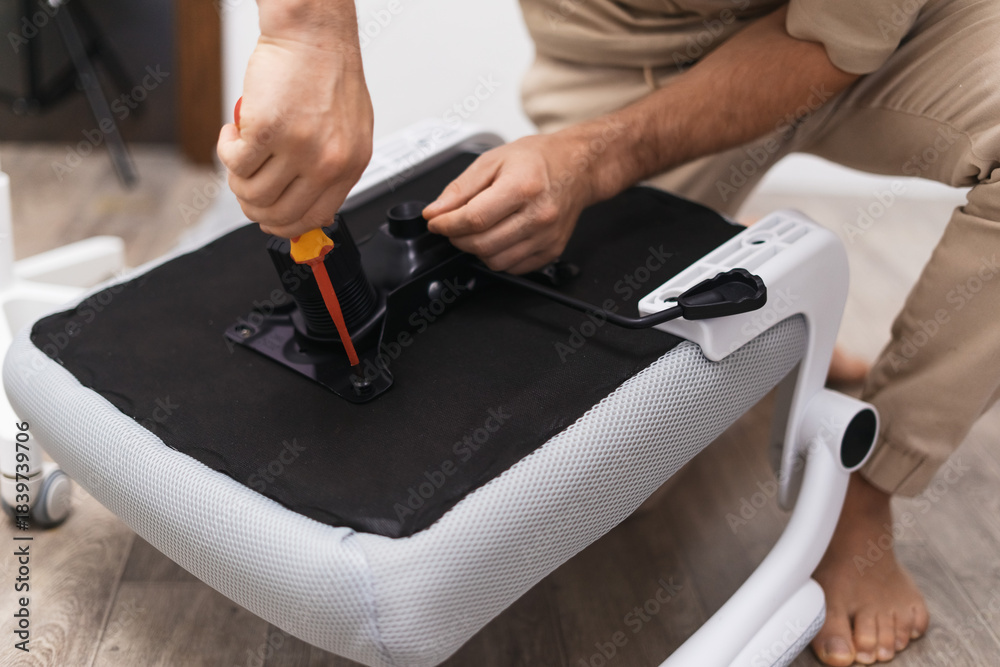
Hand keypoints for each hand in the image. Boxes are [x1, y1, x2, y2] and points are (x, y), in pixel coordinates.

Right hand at [217, 37, 372, 237]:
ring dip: (236, 179)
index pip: (316, 217)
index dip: (287, 225)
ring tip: (239, 154)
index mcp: (350, 164)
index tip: (271, 218)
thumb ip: (332, 166)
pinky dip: (225, 150)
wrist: (313, 34)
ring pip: (252, 193)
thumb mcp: (348, 131)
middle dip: (254, 208)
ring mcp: (298, 148)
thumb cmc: (327, 74)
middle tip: (244, 188)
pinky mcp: (267, 131)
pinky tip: (232, 133)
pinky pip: (234, 163)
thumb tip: (312, 203)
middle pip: (280, 214)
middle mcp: (327, 161)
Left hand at [422, 131, 606, 273]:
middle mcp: (539, 215)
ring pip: (496, 261)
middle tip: (453, 225)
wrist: (577, 168)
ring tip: (477, 230)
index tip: (436, 222)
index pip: (474, 218)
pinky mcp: (552, 251)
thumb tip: (434, 212)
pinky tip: (498, 237)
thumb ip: (460, 189)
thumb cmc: (537, 160)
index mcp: (522, 187)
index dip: (447, 224)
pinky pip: (513, 267)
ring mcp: (547, 237)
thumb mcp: (492, 161)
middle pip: (482, 244)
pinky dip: (497, 257)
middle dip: (458, 238)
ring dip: (477, 250)